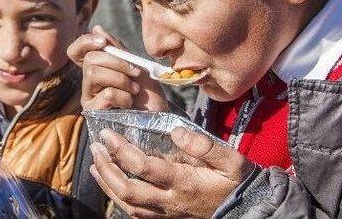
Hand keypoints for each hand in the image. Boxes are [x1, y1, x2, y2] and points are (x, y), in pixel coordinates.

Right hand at [67, 25, 168, 111]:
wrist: (159, 115)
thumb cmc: (148, 92)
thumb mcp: (136, 65)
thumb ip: (117, 49)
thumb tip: (96, 28)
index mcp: (96, 68)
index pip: (76, 51)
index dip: (85, 42)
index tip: (104, 42)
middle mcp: (88, 82)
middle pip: (90, 59)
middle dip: (117, 62)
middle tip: (136, 73)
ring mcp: (89, 97)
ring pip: (93, 74)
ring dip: (121, 79)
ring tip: (134, 90)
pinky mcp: (94, 113)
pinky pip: (106, 94)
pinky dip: (124, 96)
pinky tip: (129, 104)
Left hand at [89, 128, 254, 217]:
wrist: (246, 210)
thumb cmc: (237, 181)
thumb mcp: (231, 160)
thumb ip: (204, 145)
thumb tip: (176, 131)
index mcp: (183, 183)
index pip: (143, 168)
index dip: (121, 151)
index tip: (108, 134)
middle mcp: (170, 201)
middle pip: (127, 190)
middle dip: (107, 168)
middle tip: (96, 147)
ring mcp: (165, 213)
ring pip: (127, 204)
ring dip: (106, 184)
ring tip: (95, 163)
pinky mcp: (165, 218)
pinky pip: (135, 213)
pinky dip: (117, 198)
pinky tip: (110, 184)